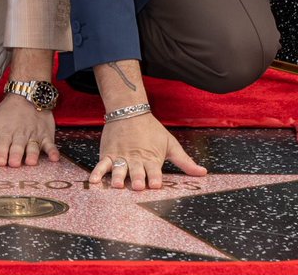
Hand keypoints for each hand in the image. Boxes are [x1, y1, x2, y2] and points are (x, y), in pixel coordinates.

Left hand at [0, 95, 58, 167]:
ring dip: (32, 154)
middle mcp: (19, 136)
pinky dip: (53, 151)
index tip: (0, 162)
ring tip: (31, 162)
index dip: (1, 154)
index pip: (2, 145)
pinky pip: (50, 144)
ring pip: (33, 147)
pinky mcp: (46, 135)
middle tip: (15, 164)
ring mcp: (33, 136)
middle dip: (16, 156)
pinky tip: (54, 158)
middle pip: (17, 147)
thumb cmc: (7, 112)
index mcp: (4, 133)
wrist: (26, 94)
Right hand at [90, 114, 206, 189]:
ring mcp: (121, 157)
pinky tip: (93, 182)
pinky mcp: (108, 154)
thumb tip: (203, 173)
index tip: (155, 184)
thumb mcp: (170, 144)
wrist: (129, 111)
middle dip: (137, 179)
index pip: (154, 170)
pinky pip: (101, 165)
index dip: (154, 177)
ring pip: (119, 169)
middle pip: (136, 171)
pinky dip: (97, 173)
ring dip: (118, 177)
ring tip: (117, 185)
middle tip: (138, 185)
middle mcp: (135, 159)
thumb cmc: (152, 130)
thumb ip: (185, 162)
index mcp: (151, 158)